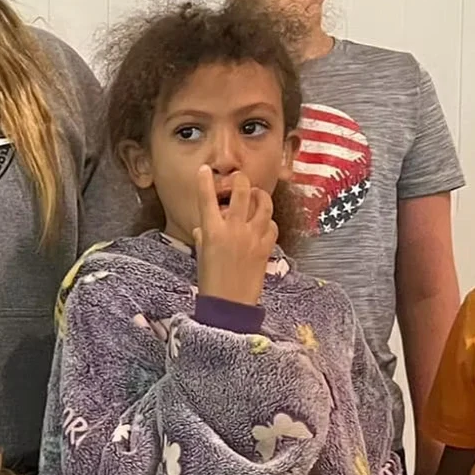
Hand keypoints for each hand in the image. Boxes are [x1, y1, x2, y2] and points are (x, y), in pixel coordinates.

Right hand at [192, 166, 276, 305]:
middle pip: (242, 192)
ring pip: (263, 204)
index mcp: (212, 231)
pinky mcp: (266, 247)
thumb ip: (203, 237)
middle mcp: (233, 230)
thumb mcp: (202, 256)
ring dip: (260, 197)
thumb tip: (203, 227)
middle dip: (241, 179)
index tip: (205, 170)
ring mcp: (252, 237)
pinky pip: (272, 225)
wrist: (229, 304)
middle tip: (240, 178)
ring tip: (257, 196)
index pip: (207, 199)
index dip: (205, 181)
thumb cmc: (211, 282)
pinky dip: (268, 221)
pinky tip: (263, 224)